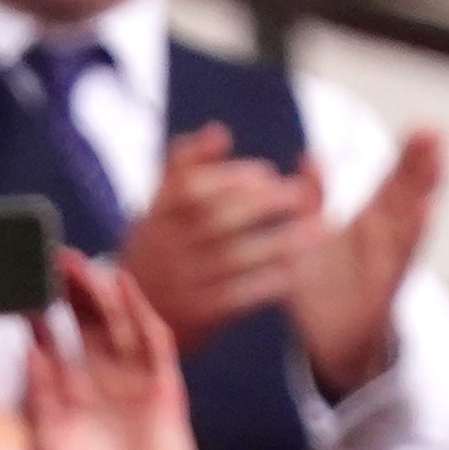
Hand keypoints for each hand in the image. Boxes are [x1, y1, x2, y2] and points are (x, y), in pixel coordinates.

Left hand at [24, 256, 227, 449]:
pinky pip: (152, 340)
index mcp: (68, 395)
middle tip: (45, 258)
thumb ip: (39, 398)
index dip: (34, 313)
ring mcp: (132, 379)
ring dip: (96, 292)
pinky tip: (121, 285)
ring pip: (114, 323)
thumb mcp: (50, 446)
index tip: (13, 284)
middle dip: (65, 292)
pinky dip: (138, 310)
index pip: (49, 342)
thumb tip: (29, 350)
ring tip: (74, 262)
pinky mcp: (162, 384)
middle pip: (82, 323)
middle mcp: (99, 380)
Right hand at [117, 126, 313, 342]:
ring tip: (316, 230)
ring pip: (235, 258)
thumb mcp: (158, 206)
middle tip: (300, 194)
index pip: (191, 187)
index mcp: (157, 214)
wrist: (131, 317)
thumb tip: (219, 132)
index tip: (267, 173)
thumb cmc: (160, 248)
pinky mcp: (199, 315)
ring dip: (280, 242)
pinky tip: (294, 270)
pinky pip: (239, 297)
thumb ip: (184, 166)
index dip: (233, 177)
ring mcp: (182, 282)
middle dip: (264, 203)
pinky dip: (269, 281)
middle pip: (217, 219)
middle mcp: (166, 246)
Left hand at [290, 132, 444, 396]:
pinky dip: (411, 239)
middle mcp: (386, 241)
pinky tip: (426, 214)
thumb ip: (314, 198)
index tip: (429, 127)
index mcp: (373, 223)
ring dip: (424, 195)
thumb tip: (312, 156)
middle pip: (408, 198)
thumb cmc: (325, 286)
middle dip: (422, 167)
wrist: (332, 343)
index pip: (395, 183)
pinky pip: (398, 264)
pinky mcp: (382, 293)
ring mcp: (388, 266)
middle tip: (437, 133)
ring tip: (439, 166)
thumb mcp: (312, 237)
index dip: (410, 157)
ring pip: (409, 226)